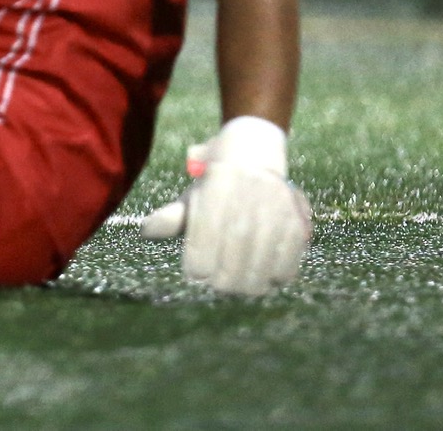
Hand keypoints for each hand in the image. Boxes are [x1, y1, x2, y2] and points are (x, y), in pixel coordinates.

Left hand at [136, 116, 310, 295]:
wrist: (254, 153)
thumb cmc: (214, 184)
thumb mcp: (191, 195)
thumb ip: (171, 217)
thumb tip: (145, 232)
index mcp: (217, 184)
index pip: (207, 230)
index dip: (199, 259)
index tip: (194, 274)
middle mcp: (248, 191)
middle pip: (238, 244)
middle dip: (225, 275)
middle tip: (217, 286)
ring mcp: (276, 205)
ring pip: (264, 254)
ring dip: (250, 281)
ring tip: (238, 288)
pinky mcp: (297, 219)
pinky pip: (289, 256)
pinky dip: (276, 274)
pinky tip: (265, 279)